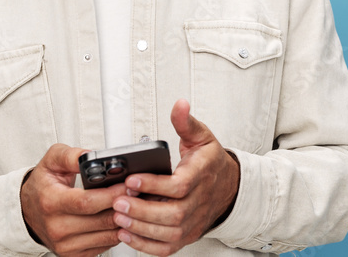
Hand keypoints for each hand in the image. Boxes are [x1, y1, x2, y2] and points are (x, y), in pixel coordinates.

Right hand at [20, 143, 126, 256]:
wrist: (27, 211)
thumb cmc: (42, 185)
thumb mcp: (52, 161)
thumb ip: (72, 155)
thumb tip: (92, 155)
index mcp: (51, 202)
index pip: (87, 202)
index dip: (111, 194)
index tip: (128, 185)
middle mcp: (57, 227)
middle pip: (101, 220)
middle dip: (125, 205)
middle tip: (139, 193)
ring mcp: (65, 244)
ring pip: (107, 235)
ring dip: (126, 220)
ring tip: (136, 204)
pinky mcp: (74, 254)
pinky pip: (105, 245)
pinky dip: (118, 232)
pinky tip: (123, 218)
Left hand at [111, 99, 239, 255]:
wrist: (229, 187)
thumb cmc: (211, 163)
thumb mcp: (201, 137)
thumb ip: (186, 122)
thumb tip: (180, 105)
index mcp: (201, 176)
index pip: (180, 185)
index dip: (155, 185)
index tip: (133, 179)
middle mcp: (198, 202)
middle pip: (172, 214)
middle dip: (142, 210)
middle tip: (118, 202)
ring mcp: (193, 221)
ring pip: (169, 232)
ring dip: (141, 228)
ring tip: (119, 218)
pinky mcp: (186, 235)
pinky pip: (167, 247)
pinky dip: (146, 245)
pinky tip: (128, 234)